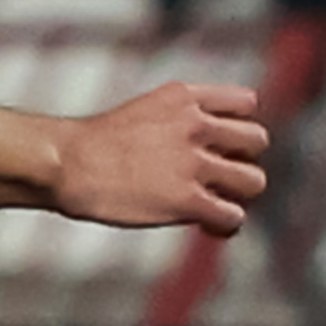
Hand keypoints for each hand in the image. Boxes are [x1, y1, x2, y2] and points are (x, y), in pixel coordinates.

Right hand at [41, 81, 269, 231]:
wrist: (67, 163)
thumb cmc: (93, 143)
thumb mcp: (143, 110)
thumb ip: (178, 119)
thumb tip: (199, 149)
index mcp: (184, 98)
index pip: (246, 104)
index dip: (238, 127)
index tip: (219, 144)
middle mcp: (195, 125)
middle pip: (257, 141)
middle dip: (242, 160)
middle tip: (217, 176)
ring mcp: (193, 163)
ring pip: (254, 181)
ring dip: (238, 195)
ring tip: (215, 203)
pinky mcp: (187, 200)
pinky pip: (233, 217)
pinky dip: (225, 226)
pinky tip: (206, 227)